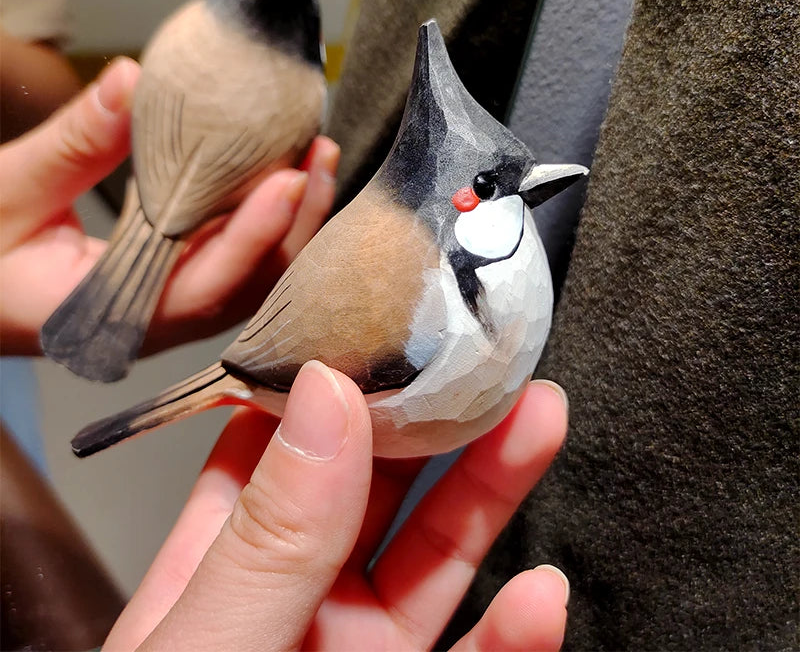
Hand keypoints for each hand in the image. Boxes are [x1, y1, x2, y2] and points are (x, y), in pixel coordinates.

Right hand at [0, 57, 338, 355]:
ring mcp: (172, 310)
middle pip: (248, 288)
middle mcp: (155, 324)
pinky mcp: (177, 288)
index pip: (202, 287)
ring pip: (253, 280)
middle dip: (294, 224)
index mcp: (108, 317)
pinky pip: (238, 263)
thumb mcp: (5, 194)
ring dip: (290, 222)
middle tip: (320, 155)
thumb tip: (131, 82)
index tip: (289, 179)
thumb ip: (73, 144)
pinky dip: (267, 223)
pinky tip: (286, 179)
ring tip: (316, 159)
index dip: (252, 236)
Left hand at [103, 364, 569, 650]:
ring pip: (437, 561)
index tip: (387, 323)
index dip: (336, 378)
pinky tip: (545, 596)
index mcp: (226, 566)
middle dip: (438, 421)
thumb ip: (268, 536)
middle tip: (490, 359)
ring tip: (539, 423)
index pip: (283, 441)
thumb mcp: (205, 647)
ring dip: (493, 493)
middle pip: (380, 488)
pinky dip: (514, 634)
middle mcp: (299, 600)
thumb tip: (328, 400)